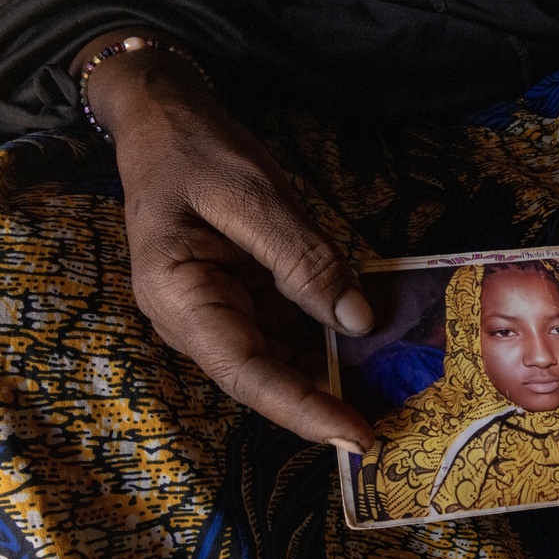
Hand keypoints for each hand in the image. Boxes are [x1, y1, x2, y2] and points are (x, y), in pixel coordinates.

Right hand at [77, 35, 374, 450]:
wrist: (163, 121)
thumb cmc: (196, 151)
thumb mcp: (254, 195)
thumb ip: (304, 259)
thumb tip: (357, 320)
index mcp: (180, 298)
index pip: (247, 373)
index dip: (305, 410)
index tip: (358, 437)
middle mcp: (194, 321)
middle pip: (266, 377)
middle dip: (326, 401)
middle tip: (394, 421)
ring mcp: (218, 313)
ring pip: (281, 359)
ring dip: (331, 374)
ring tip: (392, 390)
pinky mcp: (241, 300)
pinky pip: (287, 330)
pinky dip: (325, 338)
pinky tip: (368, 344)